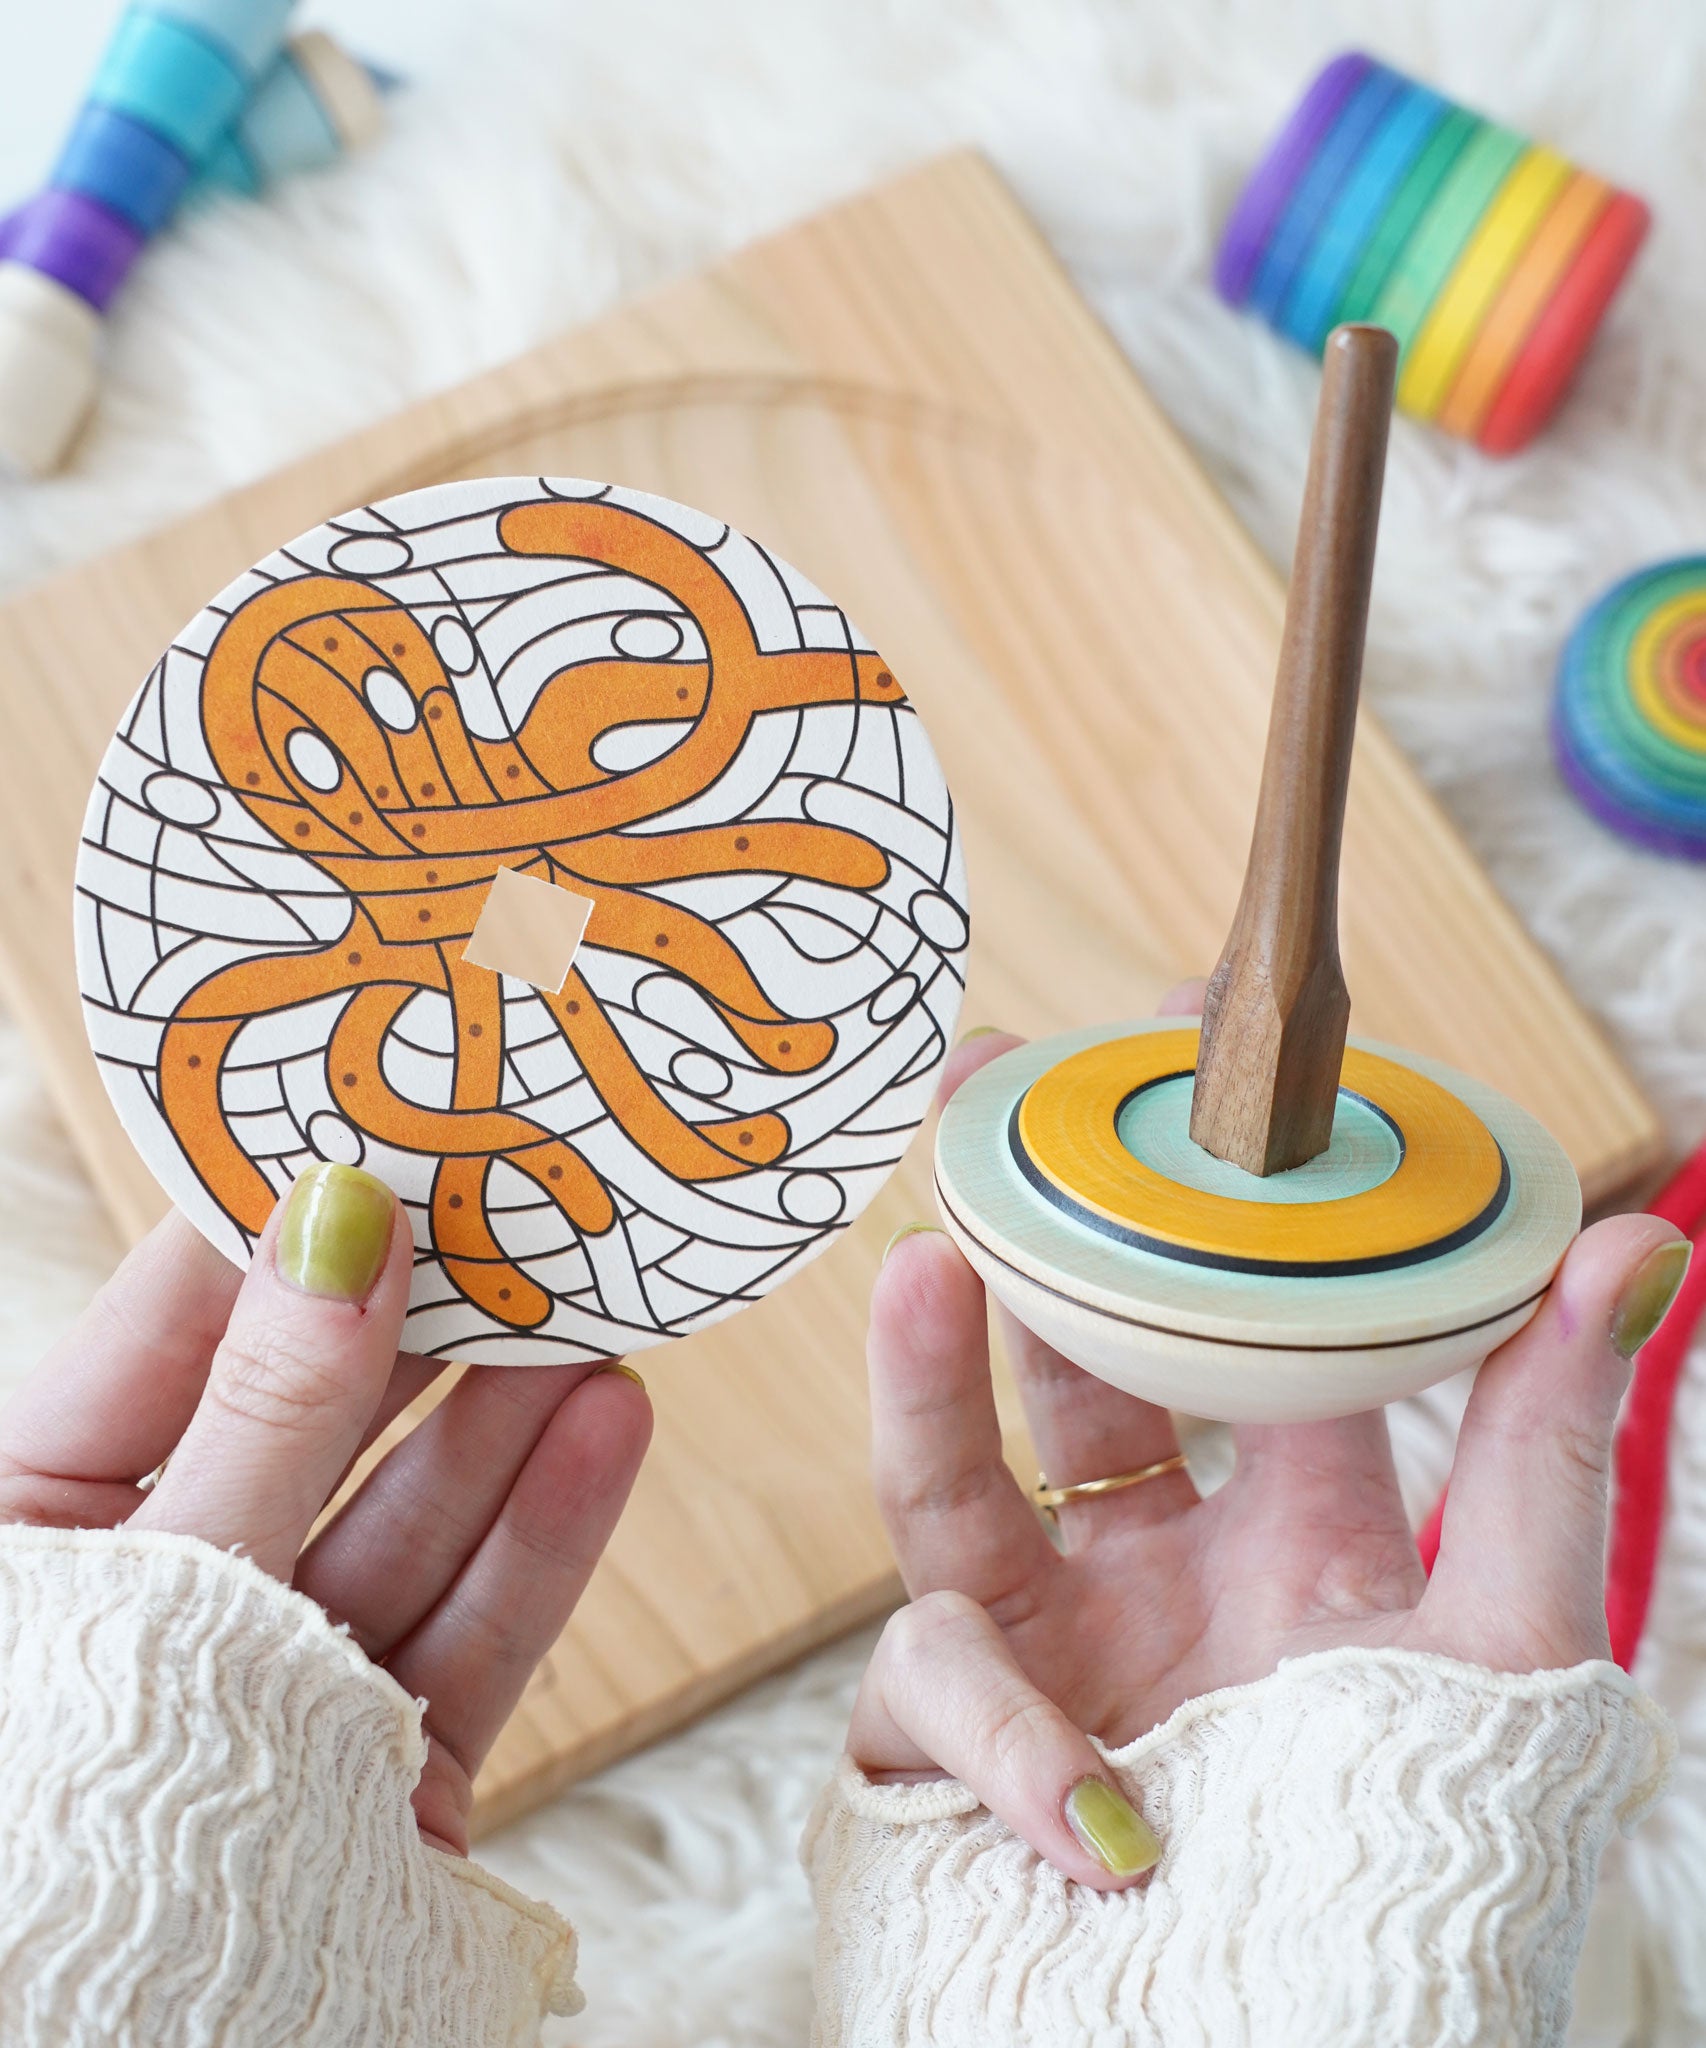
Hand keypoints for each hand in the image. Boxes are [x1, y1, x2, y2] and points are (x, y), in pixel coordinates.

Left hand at [0, 1164, 649, 1855]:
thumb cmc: (68, 1822)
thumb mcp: (156, 1582)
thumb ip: (264, 1408)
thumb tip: (331, 1212)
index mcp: (42, 1520)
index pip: (182, 1320)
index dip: (293, 1213)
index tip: (401, 1114)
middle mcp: (168, 1587)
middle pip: (321, 1411)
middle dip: (430, 1308)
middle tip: (535, 1194)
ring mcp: (281, 1677)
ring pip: (410, 1511)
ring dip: (507, 1407)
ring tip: (601, 1297)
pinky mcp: (379, 1762)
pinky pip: (467, 1622)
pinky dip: (538, 1528)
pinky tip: (603, 1425)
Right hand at [850, 991, 1690, 1888]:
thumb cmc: (1431, 1868)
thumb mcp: (1506, 1642)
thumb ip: (1545, 1445)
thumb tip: (1637, 1234)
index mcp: (1288, 1535)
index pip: (1234, 1334)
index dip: (1204, 1204)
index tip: (1179, 1058)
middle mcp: (1155, 1577)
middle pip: (1064, 1373)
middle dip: (1023, 1232)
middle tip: (991, 1091)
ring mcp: (1049, 1658)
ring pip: (949, 1489)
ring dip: (924, 1384)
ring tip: (926, 1268)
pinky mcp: (952, 1760)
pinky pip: (945, 1700)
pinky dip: (1013, 1747)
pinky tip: (1099, 1819)